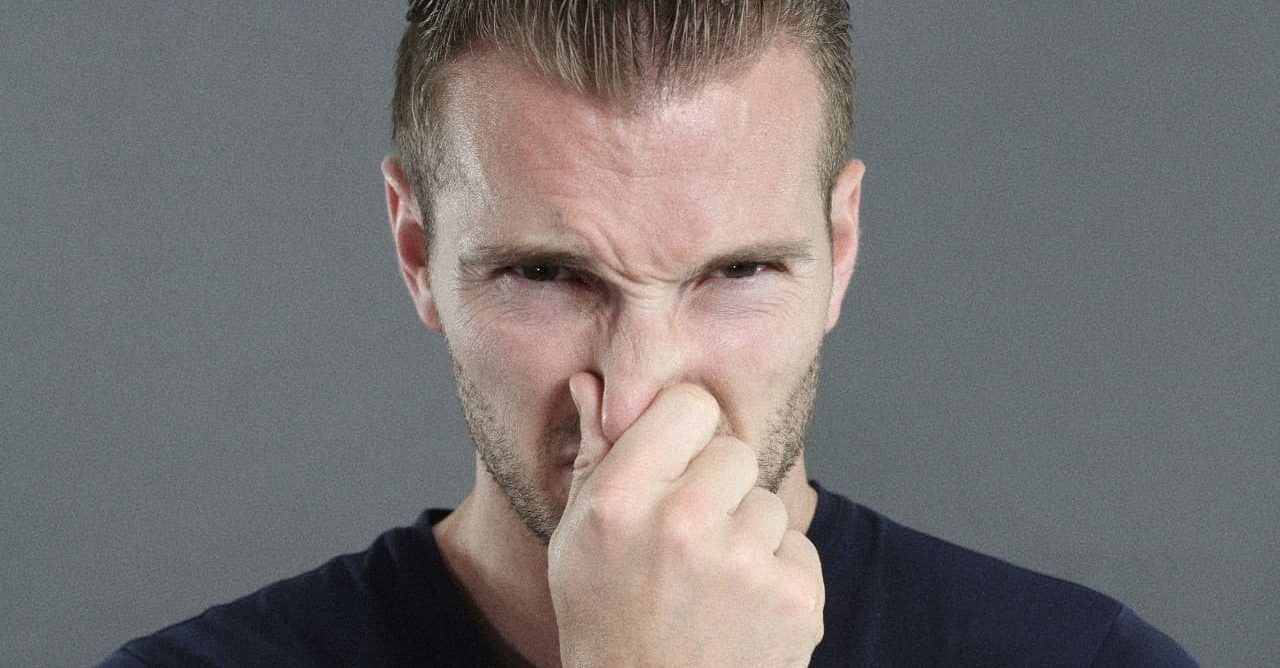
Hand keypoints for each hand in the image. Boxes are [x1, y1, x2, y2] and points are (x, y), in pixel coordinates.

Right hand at [548, 372, 824, 666]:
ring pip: (769, 502)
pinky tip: (739, 613)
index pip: (690, 405)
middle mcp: (682, 521)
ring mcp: (743, 562)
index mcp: (620, 499)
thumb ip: (595, 456)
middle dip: (718, 488)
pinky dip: (777, 578)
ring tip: (709, 586)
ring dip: (748, 536)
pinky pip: (799, 548)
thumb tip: (592, 381)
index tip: (677, 466)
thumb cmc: (606, 622)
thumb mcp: (576, 541)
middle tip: (688, 542)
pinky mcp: (795, 599)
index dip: (686, 434)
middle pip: (735, 451)